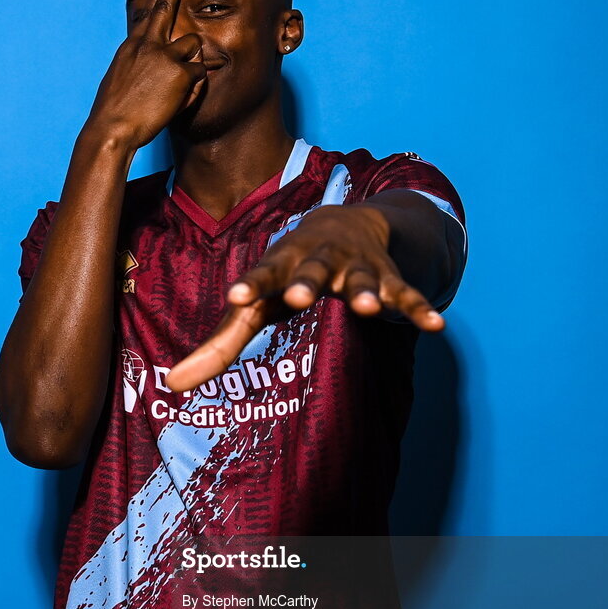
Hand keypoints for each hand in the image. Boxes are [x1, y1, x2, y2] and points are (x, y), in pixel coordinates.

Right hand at [85, 0, 206, 148]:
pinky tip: (179, 102)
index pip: (148, 12)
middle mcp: (147, 45)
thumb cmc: (113, 114)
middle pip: (168, 7)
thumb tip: (146, 66)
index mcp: (131, 47)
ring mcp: (165, 56)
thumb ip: (136, 67)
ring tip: (179, 85)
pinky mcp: (180, 73)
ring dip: (193, 61)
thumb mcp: (120, 82)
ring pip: (194, 43)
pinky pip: (199, 74)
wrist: (112, 129)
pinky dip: (194, 89)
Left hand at [165, 204, 444, 391]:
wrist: (345, 222)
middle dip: (307, 282)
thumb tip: (171, 385)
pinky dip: (418, 308)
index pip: (261, 277)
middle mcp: (318, 261)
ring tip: (369, 308)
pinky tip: (436, 325)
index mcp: (281, 266)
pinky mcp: (388, 276)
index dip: (250, 287)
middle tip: (299, 296)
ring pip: (363, 278)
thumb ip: (219, 344)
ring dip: (366, 291)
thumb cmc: (287, 275)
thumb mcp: (257, 303)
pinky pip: (406, 293)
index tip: (236, 297)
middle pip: (312, 271)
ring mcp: (356, 267)